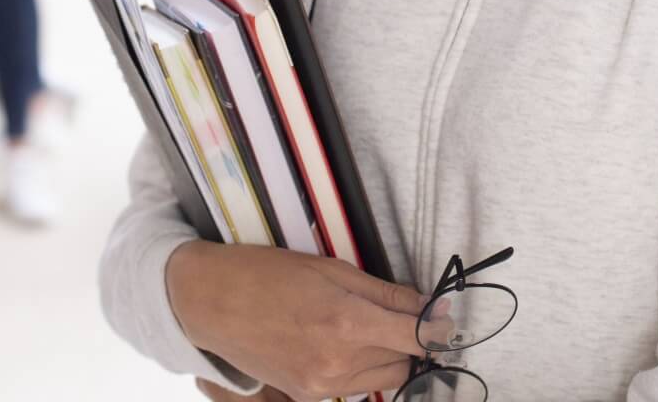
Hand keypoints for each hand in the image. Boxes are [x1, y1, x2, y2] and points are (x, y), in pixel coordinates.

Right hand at [167, 241, 425, 401]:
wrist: (212, 303)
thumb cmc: (268, 274)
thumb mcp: (332, 269)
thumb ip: (385, 293)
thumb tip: (427, 304)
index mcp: (347, 322)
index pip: (416, 336)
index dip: (438, 326)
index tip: (444, 315)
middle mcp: (339, 362)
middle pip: (405, 363)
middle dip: (410, 340)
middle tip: (400, 315)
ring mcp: (322, 385)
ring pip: (383, 378)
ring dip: (387, 355)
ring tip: (365, 326)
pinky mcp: (307, 396)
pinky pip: (354, 386)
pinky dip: (360, 366)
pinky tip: (343, 342)